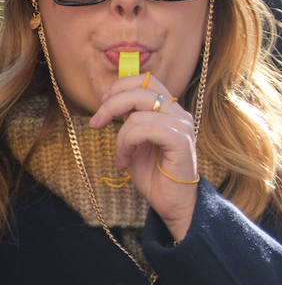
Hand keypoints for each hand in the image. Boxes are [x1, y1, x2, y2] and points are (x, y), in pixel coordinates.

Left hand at [90, 73, 198, 240]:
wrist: (172, 203)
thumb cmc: (154, 175)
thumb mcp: (135, 142)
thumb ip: (129, 120)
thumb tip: (112, 101)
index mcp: (169, 110)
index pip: (147, 80)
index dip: (121, 86)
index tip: (103, 103)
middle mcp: (179, 114)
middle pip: (141, 90)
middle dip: (111, 105)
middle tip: (96, 124)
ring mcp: (182, 126)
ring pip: (139, 113)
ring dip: (120, 137)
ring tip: (121, 156)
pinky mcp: (181, 141)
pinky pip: (145, 129)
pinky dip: (127, 144)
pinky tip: (126, 161)